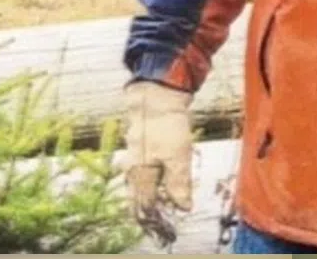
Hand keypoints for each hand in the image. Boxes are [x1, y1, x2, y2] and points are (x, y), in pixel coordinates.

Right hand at [121, 80, 194, 243]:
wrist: (156, 95)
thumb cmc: (166, 126)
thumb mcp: (178, 158)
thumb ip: (179, 185)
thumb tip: (183, 208)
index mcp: (139, 175)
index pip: (144, 206)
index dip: (158, 217)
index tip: (172, 221)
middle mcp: (132, 168)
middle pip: (140, 197)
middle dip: (154, 206)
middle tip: (170, 211)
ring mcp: (134, 156)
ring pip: (142, 183)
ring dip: (155, 191)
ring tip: (168, 194)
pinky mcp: (140, 146)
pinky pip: (145, 169)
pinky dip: (155, 176)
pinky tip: (164, 173)